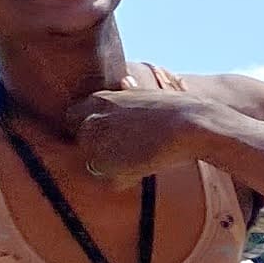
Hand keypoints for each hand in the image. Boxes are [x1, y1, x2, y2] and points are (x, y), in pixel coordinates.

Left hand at [69, 83, 227, 181]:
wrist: (191, 125)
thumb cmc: (177, 108)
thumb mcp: (148, 92)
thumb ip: (129, 91)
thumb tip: (125, 80)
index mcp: (98, 100)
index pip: (72, 118)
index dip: (89, 129)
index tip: (109, 136)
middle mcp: (91, 121)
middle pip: (80, 144)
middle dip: (97, 150)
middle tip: (129, 150)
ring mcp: (97, 145)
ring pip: (93, 165)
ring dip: (111, 167)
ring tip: (138, 159)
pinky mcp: (108, 168)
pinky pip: (110, 182)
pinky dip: (125, 180)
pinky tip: (143, 170)